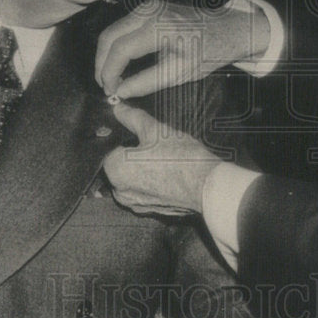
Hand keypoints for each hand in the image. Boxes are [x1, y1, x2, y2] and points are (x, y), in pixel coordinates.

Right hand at [96, 0, 269, 98]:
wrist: (226, 28)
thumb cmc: (208, 52)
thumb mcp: (180, 73)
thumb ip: (147, 83)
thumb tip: (120, 93)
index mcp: (158, 28)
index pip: (120, 50)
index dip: (109, 73)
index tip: (109, 91)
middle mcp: (148, 12)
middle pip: (108, 37)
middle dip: (101, 64)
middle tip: (105, 86)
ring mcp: (147, 6)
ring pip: (112, 30)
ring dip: (107, 54)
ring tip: (111, 77)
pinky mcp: (148, 7)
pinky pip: (122, 26)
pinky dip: (117, 44)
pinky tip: (121, 62)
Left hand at [103, 103, 222, 215]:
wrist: (207, 187)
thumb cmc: (180, 158)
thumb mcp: (155, 129)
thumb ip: (131, 117)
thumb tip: (117, 108)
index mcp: (114, 170)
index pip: (109, 149)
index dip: (124, 138)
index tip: (138, 134)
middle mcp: (120, 191)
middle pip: (120, 165)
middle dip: (132, 155)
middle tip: (154, 144)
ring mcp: (136, 204)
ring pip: (133, 179)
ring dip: (143, 170)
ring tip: (163, 158)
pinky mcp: (152, 210)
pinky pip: (146, 192)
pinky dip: (153, 182)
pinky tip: (169, 173)